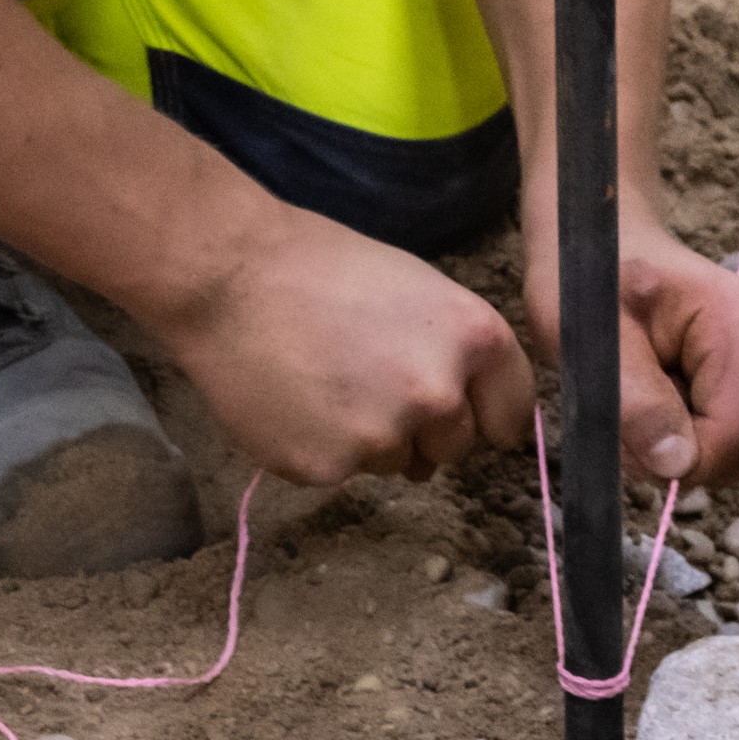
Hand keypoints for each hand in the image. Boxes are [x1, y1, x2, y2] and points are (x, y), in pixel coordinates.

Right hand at [145, 203, 538, 486]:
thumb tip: (469, 410)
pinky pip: (340, 472)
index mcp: (474, 340)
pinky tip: (292, 401)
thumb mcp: (417, 290)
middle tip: (366, 378)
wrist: (226, 275)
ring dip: (368, 438)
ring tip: (322, 382)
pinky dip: (319, 447)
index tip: (459, 407)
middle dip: (421, 426)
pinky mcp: (328, 468)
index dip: (483, 412)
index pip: (512, 416)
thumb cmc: (319, 267)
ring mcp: (383, 438)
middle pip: (455, 446)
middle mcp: (438, 395)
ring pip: (396, 462)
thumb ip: (454, 353)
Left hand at [522, 217, 738, 490]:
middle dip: (677, 451)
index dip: (675, 461)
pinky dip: (692, 428)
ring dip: (682, 439)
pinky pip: (736, 433)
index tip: (623, 433)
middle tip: (625, 409)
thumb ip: (634, 401)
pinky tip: (663, 390)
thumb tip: (678, 465)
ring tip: (642, 391)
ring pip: (738, 449)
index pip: (731, 440)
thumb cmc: (588, 279)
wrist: (604, 242)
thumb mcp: (587, 337)